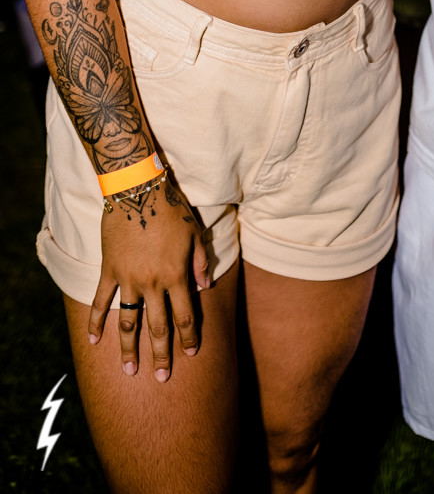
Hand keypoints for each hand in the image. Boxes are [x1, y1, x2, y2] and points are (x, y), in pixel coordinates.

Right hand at [88, 176, 210, 380]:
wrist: (137, 190)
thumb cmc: (171, 209)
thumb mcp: (194, 233)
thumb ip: (199, 263)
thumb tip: (206, 287)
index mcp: (176, 275)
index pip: (185, 316)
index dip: (189, 337)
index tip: (192, 354)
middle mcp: (153, 283)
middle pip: (158, 327)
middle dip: (162, 354)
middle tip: (161, 377)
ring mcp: (128, 279)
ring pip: (129, 321)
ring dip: (129, 348)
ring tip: (129, 370)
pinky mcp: (109, 271)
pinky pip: (101, 302)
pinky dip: (95, 322)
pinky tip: (93, 341)